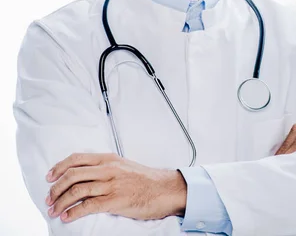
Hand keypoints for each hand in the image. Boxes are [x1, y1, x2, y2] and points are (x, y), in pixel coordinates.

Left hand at [45, 153, 186, 222]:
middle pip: (72, 175)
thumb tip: (84, 174)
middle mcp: (109, 169)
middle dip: (56, 188)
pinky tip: (67, 217)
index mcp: (109, 159)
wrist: (165, 189)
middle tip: (49, 199)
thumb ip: (105, 167)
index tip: (49, 178)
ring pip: (77, 191)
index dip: (58, 168)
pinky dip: (74, 212)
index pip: (76, 159)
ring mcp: (112, 184)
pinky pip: (89, 206)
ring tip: (54, 211)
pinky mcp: (116, 200)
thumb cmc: (145, 180)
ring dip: (61, 202)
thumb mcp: (123, 165)